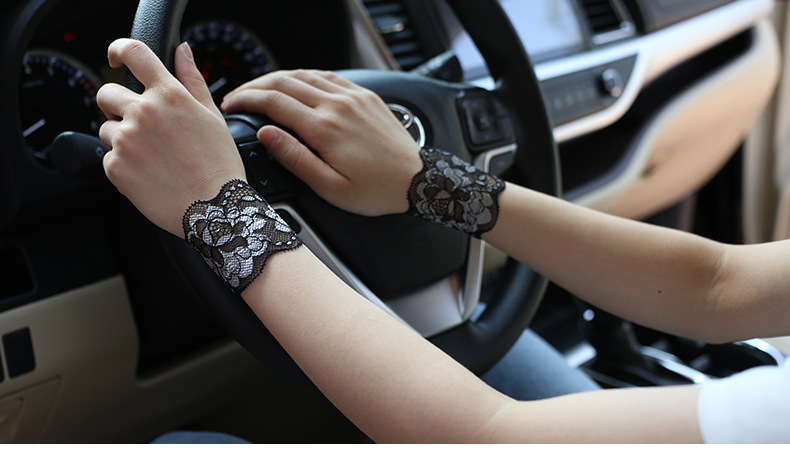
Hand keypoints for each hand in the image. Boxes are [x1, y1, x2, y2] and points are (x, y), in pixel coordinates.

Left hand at [97, 39, 244, 236]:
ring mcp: (125, 140)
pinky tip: (150, 174)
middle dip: (117, 106)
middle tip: (141, 126)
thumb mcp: (212, 116)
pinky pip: (108, 158)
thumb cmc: (219, 164)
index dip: (118, 50)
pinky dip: (124, 165)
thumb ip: (192, 79)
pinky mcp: (115, 167)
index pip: (133, 52)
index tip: (115, 57)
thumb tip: (182, 50)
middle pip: (106, 93)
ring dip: (122, 139)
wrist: (215, 209)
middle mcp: (143, 112)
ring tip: (153, 157)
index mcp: (168, 95)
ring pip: (106, 129)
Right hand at [220, 70, 422, 215]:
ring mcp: (353, 96)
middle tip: (238, 96)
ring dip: (277, 78)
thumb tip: (267, 134)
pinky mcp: (365, 95)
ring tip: (261, 89)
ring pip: (305, 75)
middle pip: (284, 82)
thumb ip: (295, 159)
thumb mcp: (330, 188)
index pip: (274, 102)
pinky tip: (296, 84)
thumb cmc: (376, 190)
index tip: (232, 106)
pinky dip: (306, 76)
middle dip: (255, 86)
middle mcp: (338, 105)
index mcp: (325, 129)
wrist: (417, 181)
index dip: (246, 100)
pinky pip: (329, 75)